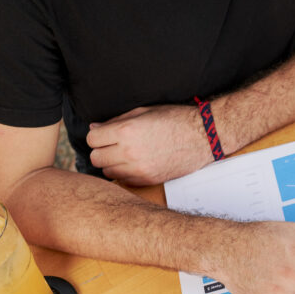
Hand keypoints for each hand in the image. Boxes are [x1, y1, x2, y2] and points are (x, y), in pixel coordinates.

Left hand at [86, 105, 212, 184]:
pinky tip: (135, 164)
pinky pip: (124, 181)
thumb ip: (116, 121)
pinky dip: (125, 174)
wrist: (202, 137)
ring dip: (112, 164)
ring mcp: (139, 169)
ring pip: (108, 172)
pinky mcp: (149, 179)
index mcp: (126, 131)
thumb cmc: (175, 120)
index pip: (92, 139)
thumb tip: (95, 127)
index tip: (104, 135)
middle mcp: (129, 152)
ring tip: (124, 155)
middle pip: (96, 158)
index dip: (97, 136)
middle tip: (112, 146)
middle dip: (101, 151)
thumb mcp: (143, 112)